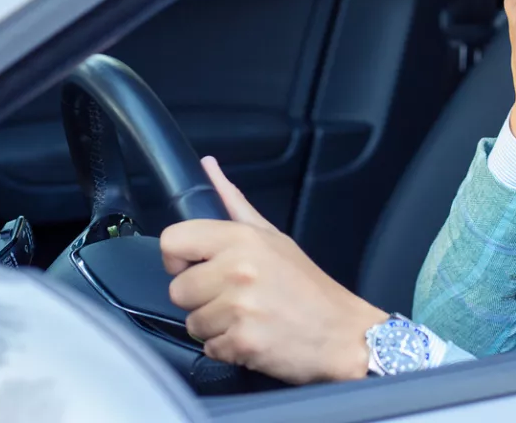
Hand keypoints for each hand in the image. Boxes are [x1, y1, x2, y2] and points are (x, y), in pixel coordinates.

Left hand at [160, 156, 387, 383]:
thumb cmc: (307, 286)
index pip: (173, 241)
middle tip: (236, 298)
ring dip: (215, 327)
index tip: (198, 267)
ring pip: (192, 323)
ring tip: (249, 318)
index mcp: (242, 238)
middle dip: (201, 299)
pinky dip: (228, 349)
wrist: (343, 332)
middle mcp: (238, 269)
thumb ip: (234, 203)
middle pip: (178, 290)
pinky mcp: (242, 342)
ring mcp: (240, 308)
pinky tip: (254, 336)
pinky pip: (209, 348)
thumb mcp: (274, 236)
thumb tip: (208, 165)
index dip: (178, 259)